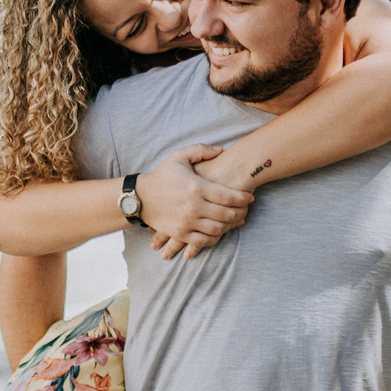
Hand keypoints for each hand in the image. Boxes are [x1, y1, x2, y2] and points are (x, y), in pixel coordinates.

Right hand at [136, 146, 253, 260]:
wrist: (140, 197)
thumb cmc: (162, 175)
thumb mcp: (179, 156)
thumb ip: (201, 150)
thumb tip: (221, 150)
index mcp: (196, 187)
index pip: (229, 196)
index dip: (244, 198)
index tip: (250, 196)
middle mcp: (194, 206)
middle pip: (228, 214)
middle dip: (242, 212)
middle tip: (246, 209)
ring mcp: (187, 222)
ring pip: (218, 229)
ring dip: (231, 226)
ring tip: (237, 220)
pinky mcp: (180, 233)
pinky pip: (204, 241)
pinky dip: (216, 238)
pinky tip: (220, 232)